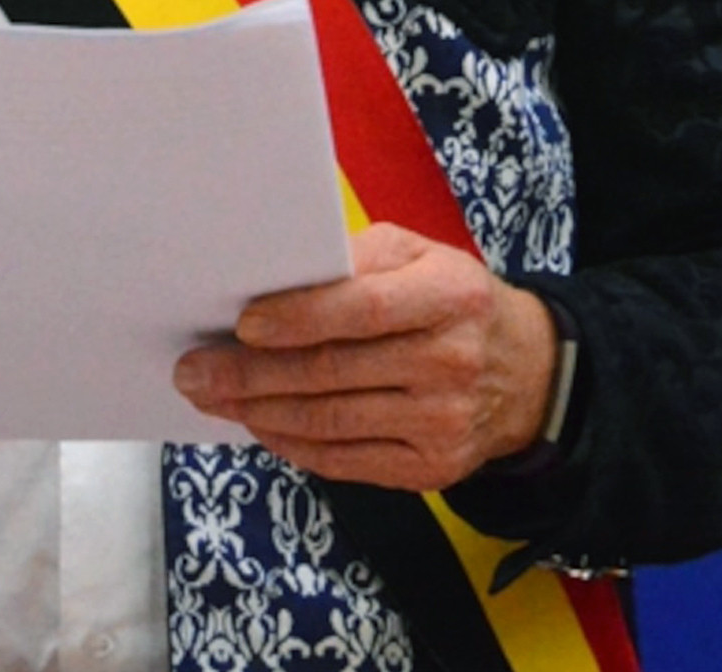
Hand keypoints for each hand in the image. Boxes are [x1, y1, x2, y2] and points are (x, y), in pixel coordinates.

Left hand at [173, 222, 557, 490]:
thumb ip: (356, 260)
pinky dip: (294, 444)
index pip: (362, 310)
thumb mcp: (418, 253)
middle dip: (253, 373)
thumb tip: (279, 278)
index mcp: (449, 295)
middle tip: (195, 369)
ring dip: (260, 411)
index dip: (298, 318)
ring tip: (212, 397)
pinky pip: (347, 461)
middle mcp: (450, 362)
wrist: (526, 371)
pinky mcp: (432, 468)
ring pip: (331, 422)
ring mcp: (443, 423)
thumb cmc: (450, 298)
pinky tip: (259, 424)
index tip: (242, 323)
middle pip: (334, 372)